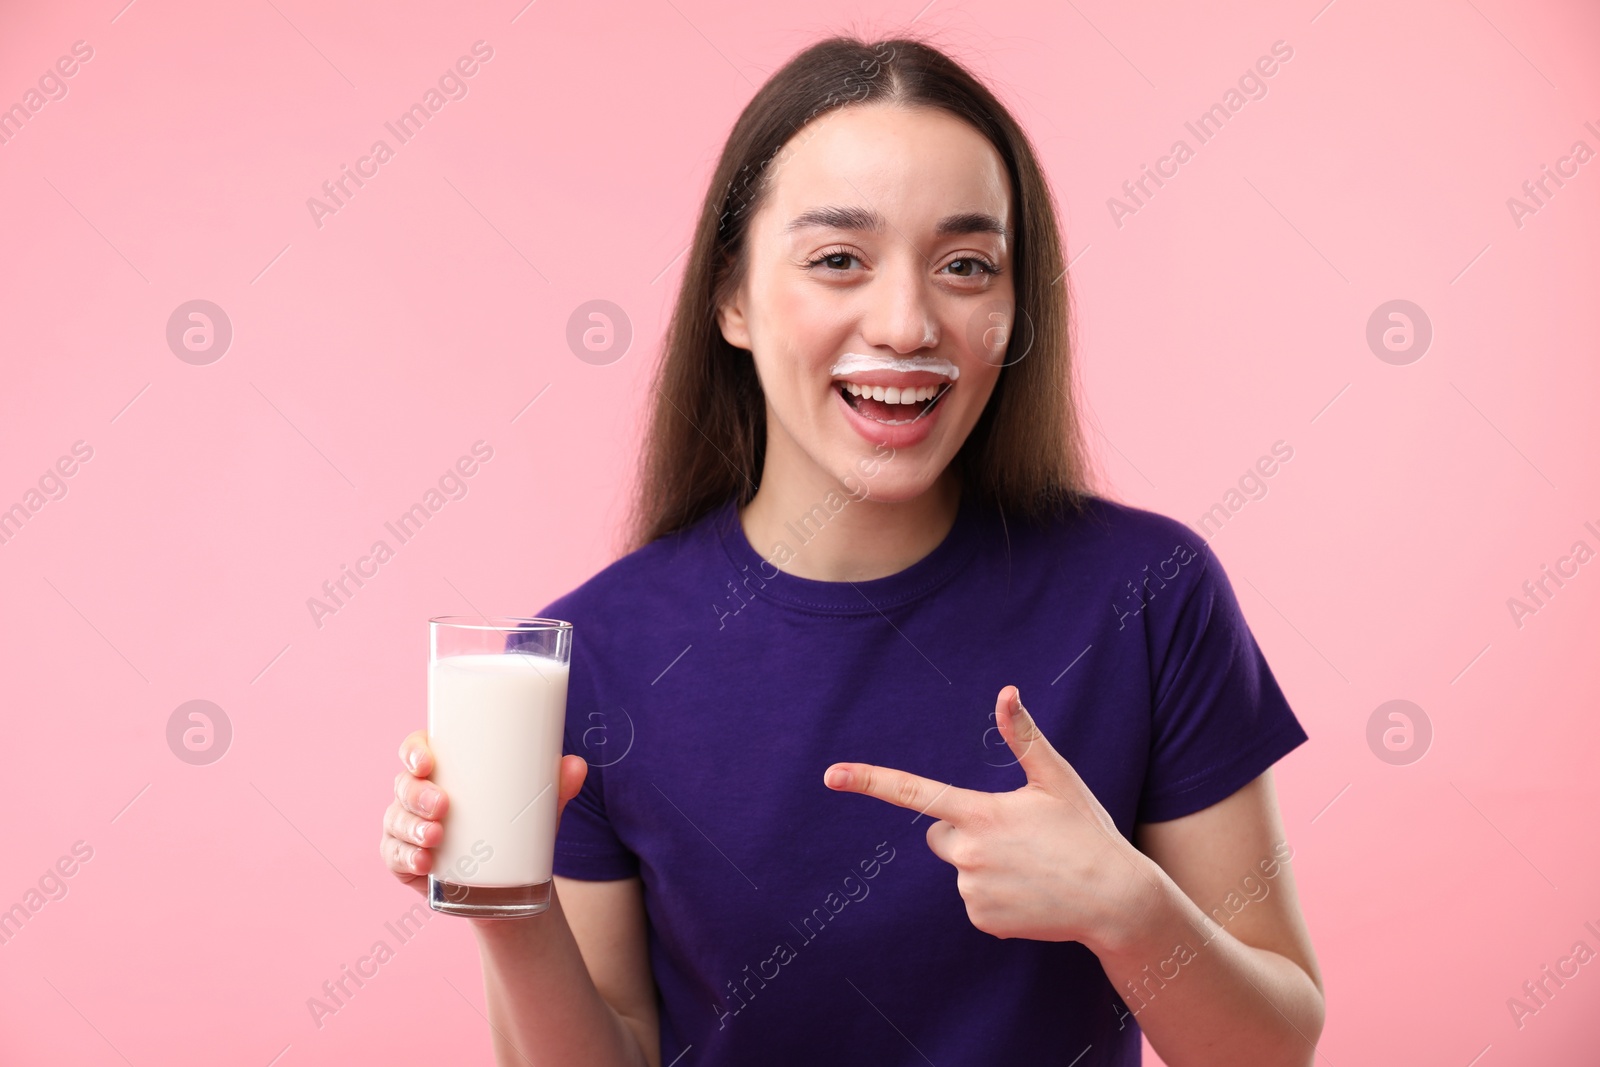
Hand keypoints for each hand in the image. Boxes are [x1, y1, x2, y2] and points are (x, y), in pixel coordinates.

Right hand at [380, 729, 588, 896]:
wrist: (509, 884)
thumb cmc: (514, 828)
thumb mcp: (536, 807)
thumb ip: (556, 786)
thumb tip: (576, 765)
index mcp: (445, 770)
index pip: (416, 749)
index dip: (414, 750)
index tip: (427, 761)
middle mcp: (419, 795)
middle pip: (404, 785)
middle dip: (418, 794)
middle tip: (443, 806)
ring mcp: (407, 827)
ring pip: (396, 820)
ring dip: (411, 828)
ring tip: (436, 837)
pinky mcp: (405, 860)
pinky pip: (393, 856)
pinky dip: (405, 858)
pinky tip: (423, 862)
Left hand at [823, 686, 1161, 951]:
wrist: (1114, 900)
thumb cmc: (1086, 831)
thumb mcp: (1057, 779)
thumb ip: (1024, 736)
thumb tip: (1005, 691)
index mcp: (981, 813)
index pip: (913, 793)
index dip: (869, 780)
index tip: (831, 775)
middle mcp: (968, 853)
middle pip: (940, 833)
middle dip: (966, 830)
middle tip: (1016, 837)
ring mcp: (972, 890)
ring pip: (960, 867)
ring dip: (986, 864)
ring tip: (1032, 867)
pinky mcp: (982, 919)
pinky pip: (974, 899)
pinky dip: (997, 895)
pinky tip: (1032, 892)